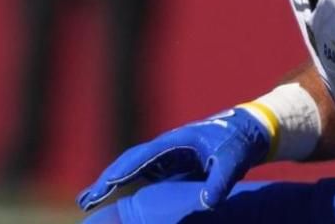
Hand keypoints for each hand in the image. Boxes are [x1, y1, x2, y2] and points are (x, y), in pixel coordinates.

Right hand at [78, 107, 271, 211]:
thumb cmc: (240, 142)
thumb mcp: (234, 160)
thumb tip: (208, 203)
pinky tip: (112, 201)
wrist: (249, 131)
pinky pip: (142, 177)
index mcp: (176, 140)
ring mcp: (166, 156)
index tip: (105, 185)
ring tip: (87, 202)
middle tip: (86, 201)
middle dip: (106, 180)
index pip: (143, 156)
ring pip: (131, 170)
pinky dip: (125, 188)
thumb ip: (221, 181)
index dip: (123, 171)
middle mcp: (166, 147)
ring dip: (110, 185)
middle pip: (129, 163)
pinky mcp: (170, 166)